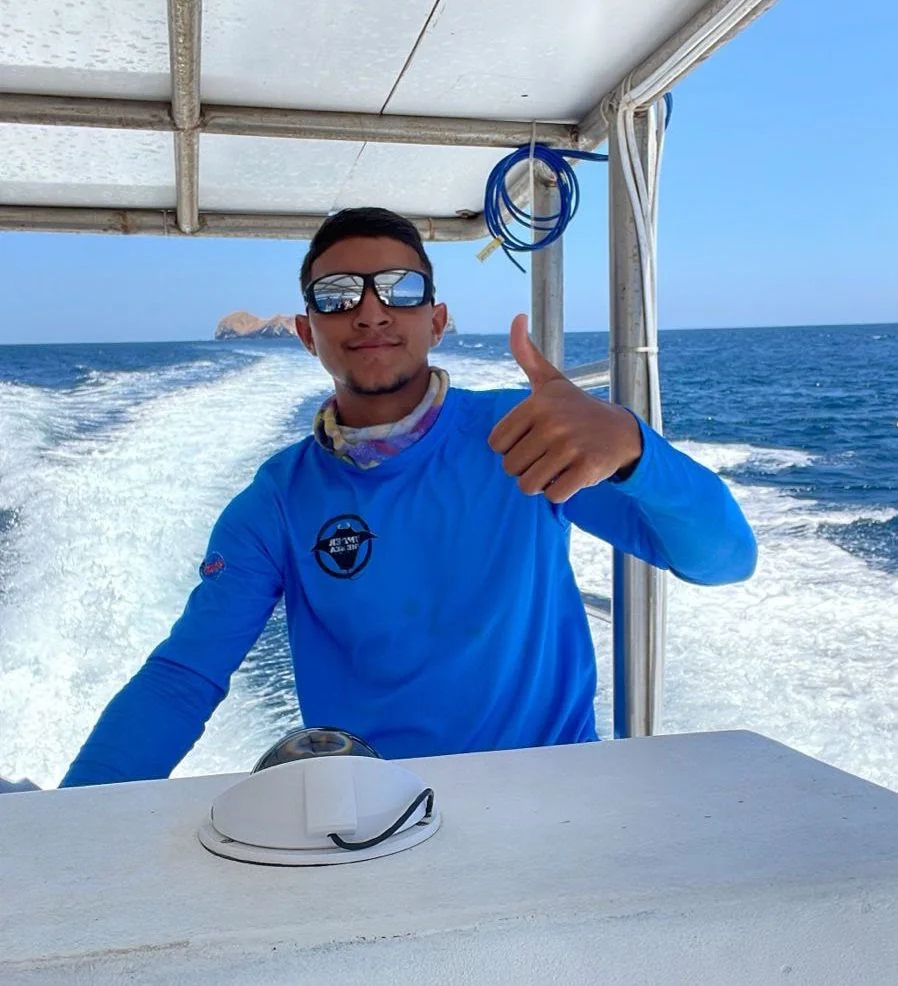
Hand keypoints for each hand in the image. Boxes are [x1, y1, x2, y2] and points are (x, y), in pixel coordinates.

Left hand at [487, 314, 642, 503]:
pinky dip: (559, 493)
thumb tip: (517, 317)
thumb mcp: (551, 381)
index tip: (531, 439)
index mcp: (537, 403)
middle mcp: (553, 423)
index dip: (511, 448)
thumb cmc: (576, 409)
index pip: (496, 444)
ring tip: (556, 466)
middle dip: (525, 468)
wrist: (621, 432)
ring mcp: (571, 446)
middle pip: (510, 467)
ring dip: (540, 483)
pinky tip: (571, 476)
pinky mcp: (587, 469)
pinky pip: (553, 496)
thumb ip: (527, 354)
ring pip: (528, 485)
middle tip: (547, 455)